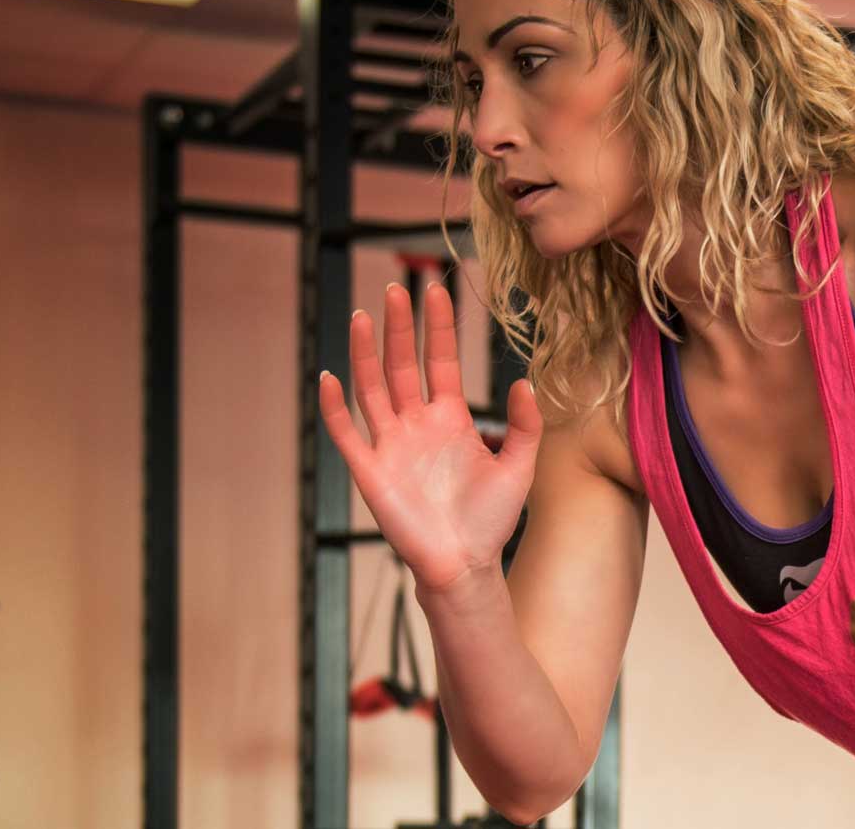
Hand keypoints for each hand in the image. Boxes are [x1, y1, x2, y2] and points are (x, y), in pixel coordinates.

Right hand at [318, 281, 541, 593]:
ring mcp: (390, 444)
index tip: (437, 290)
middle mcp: (416, 424)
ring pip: (372, 389)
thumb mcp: (519, 466)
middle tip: (397, 289)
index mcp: (450, 418)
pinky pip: (347, 434)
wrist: (465, 564)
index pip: (440, 360)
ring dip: (366, 354)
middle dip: (400, 328)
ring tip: (364, 316)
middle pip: (402, 365)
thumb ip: (525, 424)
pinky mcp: (370, 470)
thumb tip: (526, 381)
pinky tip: (328, 378)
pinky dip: (335, 407)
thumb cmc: (491, 519)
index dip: (438, 328)